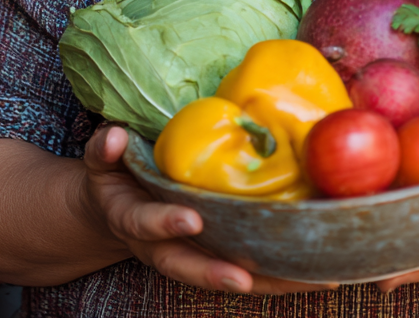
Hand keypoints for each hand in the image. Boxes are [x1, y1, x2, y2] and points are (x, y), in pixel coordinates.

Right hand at [81, 125, 335, 294]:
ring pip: (227, 276)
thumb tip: (114, 135)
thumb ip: (104, 150)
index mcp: (133, 220)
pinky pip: (249, 269)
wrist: (117, 208)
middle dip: (216, 274)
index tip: (190, 219)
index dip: (165, 224)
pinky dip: (280, 275)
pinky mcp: (217, 253)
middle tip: (243, 279)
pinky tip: (316, 272)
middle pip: (188, 267)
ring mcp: (191, 253)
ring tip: (306, 279)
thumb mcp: (101, 161)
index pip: (146, 224)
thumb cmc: (115, 176)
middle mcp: (162, 246)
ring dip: (266, 282)